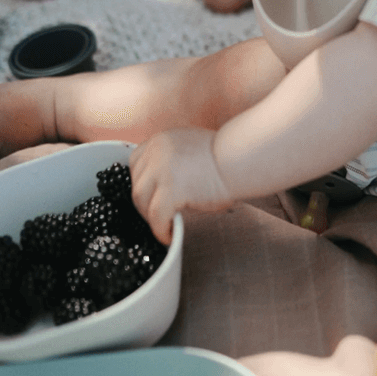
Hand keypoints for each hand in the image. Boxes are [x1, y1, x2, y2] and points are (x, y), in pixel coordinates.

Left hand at [128, 127, 233, 244]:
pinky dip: (160, 229)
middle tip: (158, 216)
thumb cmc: (225, 159)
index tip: (150, 196)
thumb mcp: (190, 150)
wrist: (241, 160)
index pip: (136, 163)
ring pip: (141, 201)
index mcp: (161, 140)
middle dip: (145, 203)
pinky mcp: (171, 190)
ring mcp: (161, 170)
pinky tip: (169, 235)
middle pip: (136, 183)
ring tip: (164, 226)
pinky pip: (156, 216)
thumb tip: (163, 188)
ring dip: (150, 217)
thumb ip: (173, 162)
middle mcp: (156, 151)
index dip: (142, 183)